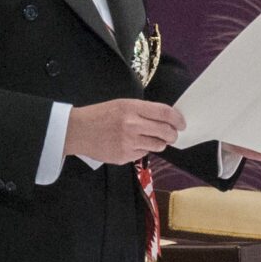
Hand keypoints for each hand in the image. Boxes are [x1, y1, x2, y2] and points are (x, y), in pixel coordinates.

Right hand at [65, 98, 185, 164]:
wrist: (78, 131)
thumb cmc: (101, 115)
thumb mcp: (122, 104)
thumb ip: (144, 111)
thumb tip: (167, 120)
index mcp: (132, 108)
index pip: (165, 113)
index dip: (178, 119)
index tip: (182, 123)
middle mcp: (132, 125)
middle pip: (166, 132)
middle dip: (173, 135)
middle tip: (171, 135)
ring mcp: (128, 143)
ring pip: (158, 146)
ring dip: (158, 143)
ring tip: (147, 138)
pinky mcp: (124, 157)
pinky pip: (143, 154)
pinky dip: (142, 150)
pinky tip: (130, 144)